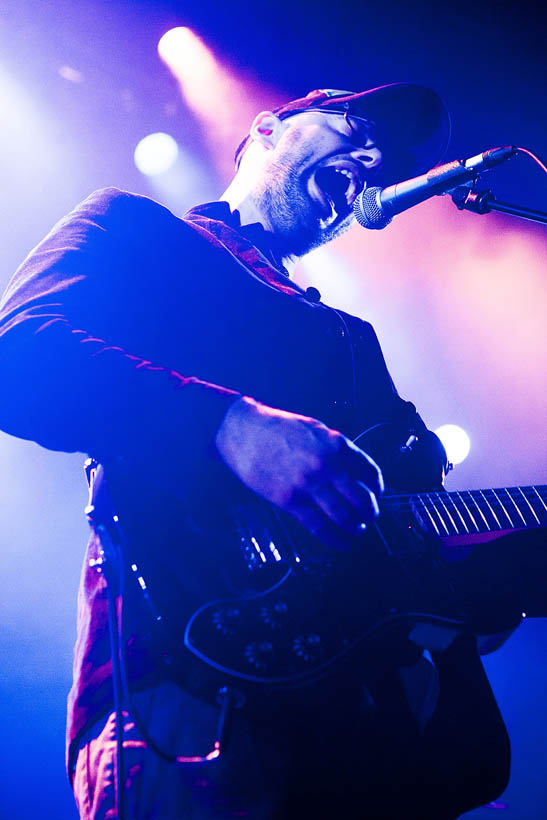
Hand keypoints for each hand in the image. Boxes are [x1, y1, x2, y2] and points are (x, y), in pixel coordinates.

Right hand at [215, 396, 382, 550]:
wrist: (243, 431)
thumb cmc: (277, 428)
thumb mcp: (315, 429)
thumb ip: (336, 448)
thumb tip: (354, 470)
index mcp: (336, 445)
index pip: (370, 472)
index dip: (378, 487)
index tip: (377, 494)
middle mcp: (326, 466)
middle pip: (361, 499)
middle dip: (370, 513)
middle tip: (371, 517)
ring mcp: (308, 485)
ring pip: (343, 516)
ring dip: (356, 528)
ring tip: (358, 531)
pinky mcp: (289, 500)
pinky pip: (319, 526)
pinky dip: (334, 539)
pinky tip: (341, 543)